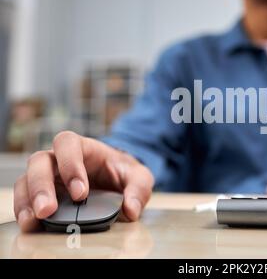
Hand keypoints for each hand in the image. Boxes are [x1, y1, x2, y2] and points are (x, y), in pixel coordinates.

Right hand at [14, 131, 153, 231]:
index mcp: (84, 147)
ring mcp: (48, 176)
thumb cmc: (123, 173)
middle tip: (48, 209)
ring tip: (34, 220)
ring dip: (28, 199)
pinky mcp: (42, 194)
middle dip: (42, 185)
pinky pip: (25, 198)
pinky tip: (31, 224)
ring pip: (26, 179)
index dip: (70, 165)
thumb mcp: (139, 177)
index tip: (80, 193)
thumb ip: (138, 189)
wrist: (116, 180)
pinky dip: (25, 210)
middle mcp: (60, 159)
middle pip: (40, 161)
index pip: (69, 144)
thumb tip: (131, 210)